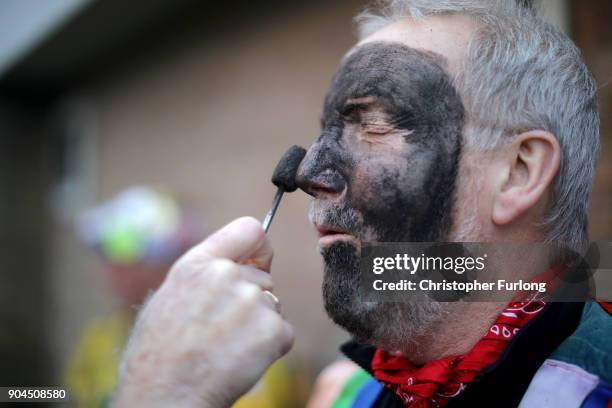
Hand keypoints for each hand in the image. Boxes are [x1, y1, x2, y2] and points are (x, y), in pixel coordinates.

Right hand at [113, 217, 293, 407]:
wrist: (165, 396)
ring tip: (227, 348)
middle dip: (252, 300)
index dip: (258, 248)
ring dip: (260, 326)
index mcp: (198, 263)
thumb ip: (205, 273)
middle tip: (222, 330)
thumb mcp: (170, 296)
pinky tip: (241, 360)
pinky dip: (271, 348)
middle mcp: (227, 275)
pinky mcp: (272, 330)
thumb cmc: (160, 354)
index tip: (257, 262)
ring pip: (272, 306)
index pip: (250, 229)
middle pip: (263, 278)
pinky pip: (284, 332)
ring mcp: (252, 301)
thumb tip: (237, 265)